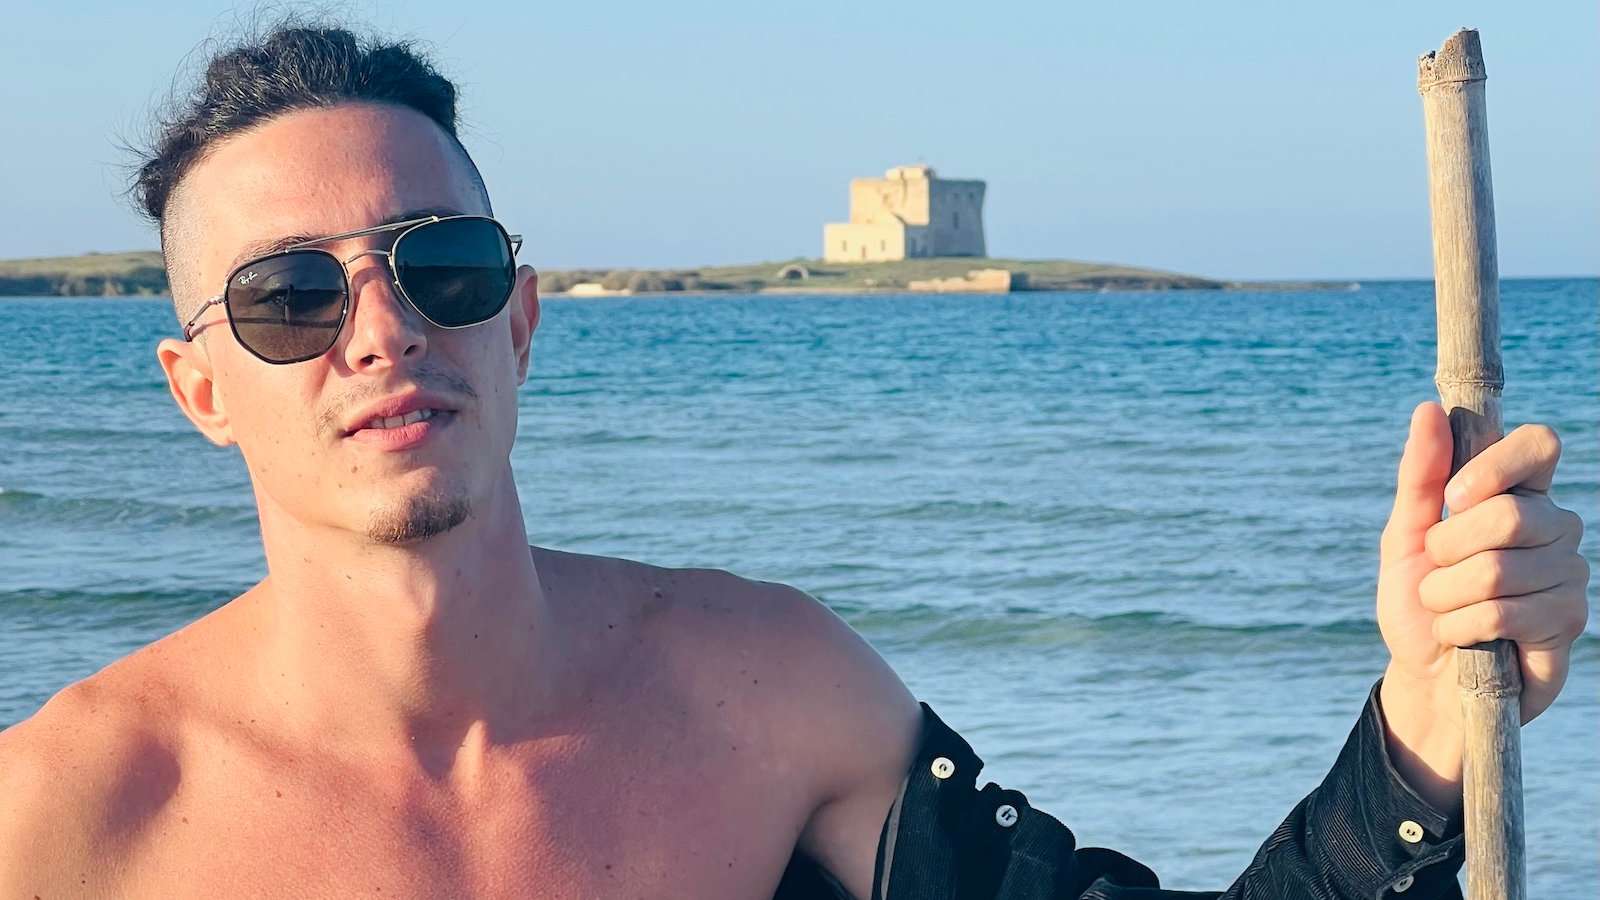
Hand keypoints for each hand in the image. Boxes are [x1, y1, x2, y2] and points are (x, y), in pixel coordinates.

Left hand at [1373, 402, 1588, 809]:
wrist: (1424, 677)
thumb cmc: (1419, 602)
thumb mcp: (1404, 537)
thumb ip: (1419, 476)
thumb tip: (1429, 410)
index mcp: (1520, 495)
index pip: (1539, 444)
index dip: (1494, 466)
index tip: (1453, 497)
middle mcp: (1555, 527)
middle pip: (1506, 515)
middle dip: (1445, 550)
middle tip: (1436, 572)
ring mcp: (1568, 575)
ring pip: (1496, 570)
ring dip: (1445, 596)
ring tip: (1447, 610)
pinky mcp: (1566, 624)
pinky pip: (1502, 613)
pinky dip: (1460, 626)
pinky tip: (1463, 637)